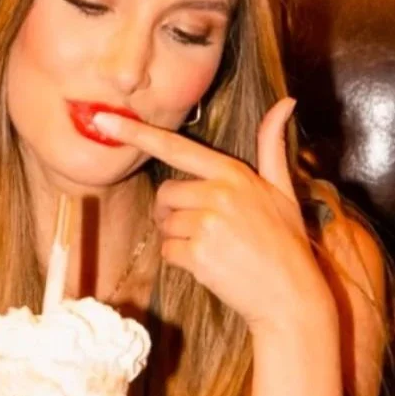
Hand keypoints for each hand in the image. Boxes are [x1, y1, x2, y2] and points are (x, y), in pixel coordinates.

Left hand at [93, 101, 333, 336]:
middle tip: (203, 228)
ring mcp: (208, 224)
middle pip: (164, 194)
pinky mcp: (198, 253)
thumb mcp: (282, 188)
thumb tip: (285, 102)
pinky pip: (167, 251)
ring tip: (213, 246)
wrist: (290, 292)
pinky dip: (180, 260)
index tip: (104, 120)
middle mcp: (219, 193)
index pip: (176, 148)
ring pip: (164, 224)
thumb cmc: (283, 240)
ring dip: (179, 238)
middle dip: (173, 212)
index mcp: (233, 173)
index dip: (137, 134)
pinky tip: (208, 263)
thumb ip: (271, 146)